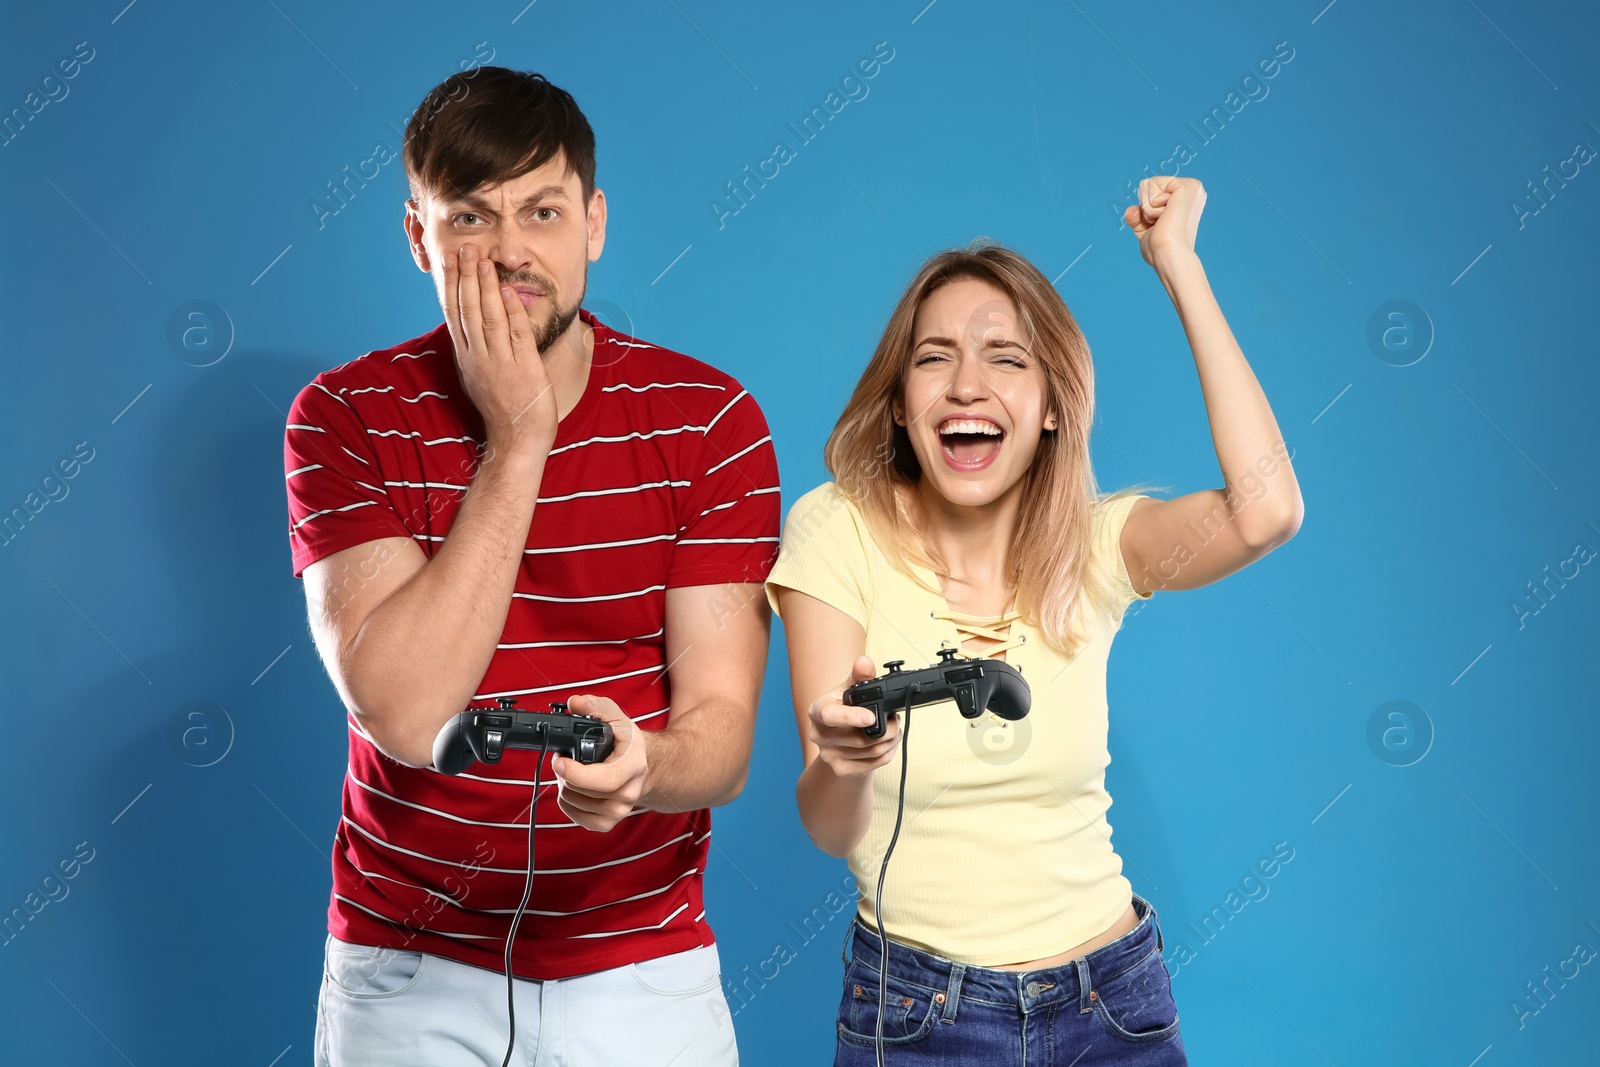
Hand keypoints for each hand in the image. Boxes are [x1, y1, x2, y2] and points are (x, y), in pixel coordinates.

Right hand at [439, 243, 559, 457]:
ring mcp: (499, 362)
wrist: (518, 438)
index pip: (454, 314)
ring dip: (485, 287)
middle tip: (463, 249)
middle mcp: (478, 357)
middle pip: (468, 310)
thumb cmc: (502, 407)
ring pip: (488, 317)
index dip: (451, 286)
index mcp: (467, 358)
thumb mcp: (480, 375)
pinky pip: (515, 333)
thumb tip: (470, 325)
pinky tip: (509, 290)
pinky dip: (512, 310)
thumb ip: (475, 350)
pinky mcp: (522, 367)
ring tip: (483, 260)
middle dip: (465, 277)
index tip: (448, 262)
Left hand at [552, 695, 647, 831]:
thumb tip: (574, 703)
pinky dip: (567, 803)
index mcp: (633, 766)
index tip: (559, 761)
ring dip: (565, 786)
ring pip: (574, 803)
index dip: (577, 774)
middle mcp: (629, 792)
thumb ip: (595, 706)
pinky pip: (576, 817)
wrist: (643, 767)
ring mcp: (619, 811)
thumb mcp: (615, 718)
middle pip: (582, 791)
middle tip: (565, 760)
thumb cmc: (626, 744)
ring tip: (572, 772)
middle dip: (565, 773)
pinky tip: (574, 788)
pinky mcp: (608, 823)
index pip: (606, 779)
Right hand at [807, 655, 901, 778]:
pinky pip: (873, 764)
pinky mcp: (840, 770)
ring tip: (894, 729)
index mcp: (817, 710)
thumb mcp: (849, 690)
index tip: (870, 718)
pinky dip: (887, 753)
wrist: (837, 741)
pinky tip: (889, 744)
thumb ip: (859, 677)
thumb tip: (864, 662)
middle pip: (858, 738)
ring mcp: (828, 755)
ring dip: (890, 740)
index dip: (850, 717)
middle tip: (896, 719)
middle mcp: (818, 735)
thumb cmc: (844, 710)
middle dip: (886, 728)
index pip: (828, 715)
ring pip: (870, 751)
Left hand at [1123, 176, 1205, 267]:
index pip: (1150, 191)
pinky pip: (1152, 184)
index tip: (1159, 224)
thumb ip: (1138, 218)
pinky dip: (1152, 205)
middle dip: (1145, 207)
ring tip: (1165, 220)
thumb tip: (1130, 211)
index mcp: (1184, 199)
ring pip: (1147, 184)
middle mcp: (1191, 190)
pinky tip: (1167, 215)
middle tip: (1161, 222)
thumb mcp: (1145, 230)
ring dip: (1148, 208)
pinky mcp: (1187, 185)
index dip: (1145, 209)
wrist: (1167, 255)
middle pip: (1147, 184)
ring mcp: (1191, 186)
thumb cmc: (1159, 249)